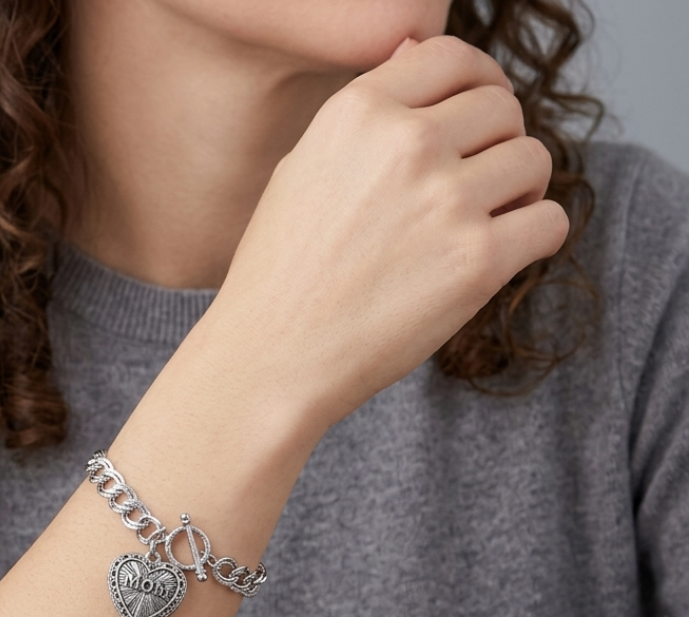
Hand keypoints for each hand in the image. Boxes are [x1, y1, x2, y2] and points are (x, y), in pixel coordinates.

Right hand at [206, 35, 569, 425]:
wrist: (270, 361)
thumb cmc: (278, 278)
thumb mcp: (301, 171)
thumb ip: (364, 117)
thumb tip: (413, 53)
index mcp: (357, 114)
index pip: (450, 58)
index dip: (477, 83)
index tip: (477, 118)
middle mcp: (405, 145)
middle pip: (502, 107)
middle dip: (498, 144)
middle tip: (478, 187)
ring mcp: (446, 202)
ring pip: (533, 161)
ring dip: (520, 191)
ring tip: (484, 226)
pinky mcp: (478, 263)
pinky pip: (550, 222)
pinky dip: (536, 238)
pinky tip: (501, 258)